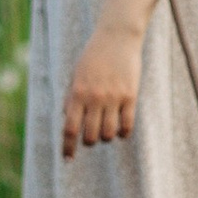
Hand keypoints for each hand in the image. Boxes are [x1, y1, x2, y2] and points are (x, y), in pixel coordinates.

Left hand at [61, 20, 142, 158]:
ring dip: (105, 137)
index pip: (69, 128)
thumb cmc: (93, 56)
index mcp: (77, 93)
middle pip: (90, 136)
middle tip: (90, 137)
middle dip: (89, 142)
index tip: (67, 160)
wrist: (116, 36)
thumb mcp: (75, 75)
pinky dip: (122, 133)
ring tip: (105, 129)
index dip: (68, 148)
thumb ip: (71, 99)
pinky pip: (127, 125)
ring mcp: (113, 97)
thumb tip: (67, 122)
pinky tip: (120, 129)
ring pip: (108, 134)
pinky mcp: (130, 96)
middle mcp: (94, 98)